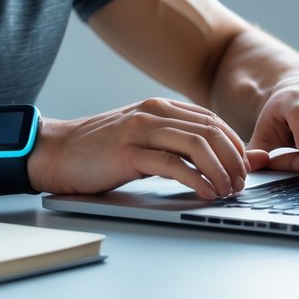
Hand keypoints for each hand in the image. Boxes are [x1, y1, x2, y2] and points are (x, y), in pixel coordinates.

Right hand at [28, 98, 261, 199]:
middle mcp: (152, 113)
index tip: (243, 166)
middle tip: (240, 182)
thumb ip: (169, 140)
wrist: (55, 151)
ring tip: (227, 189)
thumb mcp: (138, 135)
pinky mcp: (129, 153)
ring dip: (221, 169)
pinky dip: (198, 180)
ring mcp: (140, 131)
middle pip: (210, 130)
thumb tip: (209, 158)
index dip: (234, 143)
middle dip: (234, 159)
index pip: (211, 120)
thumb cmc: (96, 149)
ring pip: (198, 144)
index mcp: (158, 107)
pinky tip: (206, 192)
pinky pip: (174, 165)